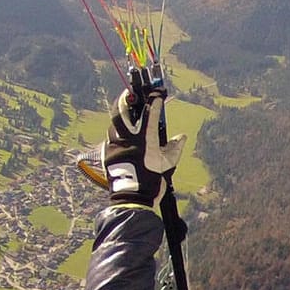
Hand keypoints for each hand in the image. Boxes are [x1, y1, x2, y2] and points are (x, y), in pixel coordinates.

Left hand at [103, 81, 185, 206]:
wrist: (132, 198)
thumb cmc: (152, 180)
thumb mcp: (167, 164)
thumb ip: (174, 147)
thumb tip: (180, 136)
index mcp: (145, 139)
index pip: (149, 112)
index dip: (154, 99)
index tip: (158, 93)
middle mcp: (128, 138)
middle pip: (122, 109)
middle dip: (126, 97)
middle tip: (131, 92)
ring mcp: (115, 144)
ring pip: (114, 121)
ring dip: (119, 113)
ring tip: (125, 109)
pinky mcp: (108, 152)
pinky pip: (112, 135)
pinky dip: (117, 130)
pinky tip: (122, 132)